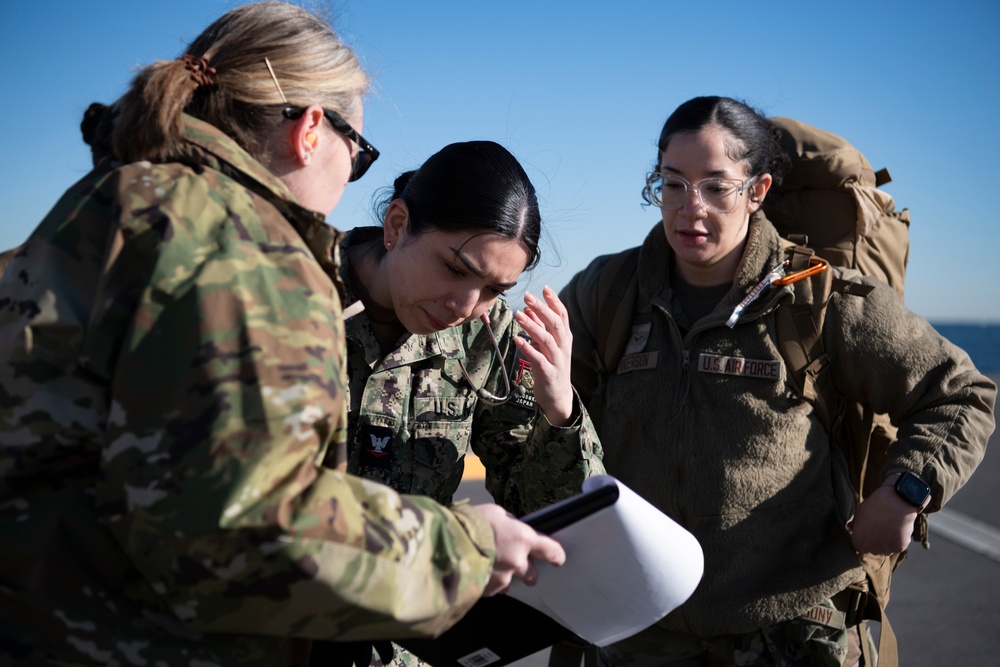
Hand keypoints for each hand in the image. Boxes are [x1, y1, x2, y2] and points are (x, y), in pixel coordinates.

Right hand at [474, 503, 565, 596]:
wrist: (447, 542)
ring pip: (510, 584)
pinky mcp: (487, 590)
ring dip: (504, 577)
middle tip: (514, 563)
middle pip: (533, 575)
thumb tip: (512, 528)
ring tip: (488, 565)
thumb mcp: (495, 513)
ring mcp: (502, 579)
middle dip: (526, 572)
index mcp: (523, 539)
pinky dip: (488, 582)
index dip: (556, 556)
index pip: (551, 551)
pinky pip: (493, 589)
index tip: (557, 560)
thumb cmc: (470, 523)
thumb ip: (509, 524)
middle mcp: (517, 561)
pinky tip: (477, 571)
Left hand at [513, 286, 574, 425]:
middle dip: (542, 308)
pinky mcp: (548, 372)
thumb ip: (539, 326)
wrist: (558, 396)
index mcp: (565, 338)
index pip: (562, 315)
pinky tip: (517, 339)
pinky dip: (527, 348)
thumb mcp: (546, 345)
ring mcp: (557, 360)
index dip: (554, 301)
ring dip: (532, 325)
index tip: (544, 288)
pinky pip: (538, 358)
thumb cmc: (551, 366)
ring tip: (518, 314)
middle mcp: (564, 346)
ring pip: (547, 339)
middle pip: (555, 323)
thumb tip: (528, 307)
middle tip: (527, 296)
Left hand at [848, 474, 925, 554]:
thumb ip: (854, 524)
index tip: (868, 530)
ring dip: (886, 542)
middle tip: (879, 527)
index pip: (859, 545)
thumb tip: (850, 528)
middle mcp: (871, 550)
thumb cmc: (874, 506)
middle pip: (873, 549)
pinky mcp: (899, 548)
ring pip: (886, 549)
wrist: (895, 501)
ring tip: (889, 527)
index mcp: (858, 543)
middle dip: (875, 541)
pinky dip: (898, 539)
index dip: (864, 537)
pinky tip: (898, 528)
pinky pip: (897, 546)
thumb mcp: (859, 513)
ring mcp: (886, 550)